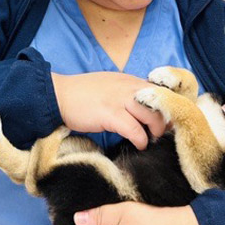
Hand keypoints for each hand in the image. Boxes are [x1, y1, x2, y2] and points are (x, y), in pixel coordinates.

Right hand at [51, 72, 166, 148]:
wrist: (58, 95)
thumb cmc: (81, 94)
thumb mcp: (109, 85)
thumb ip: (126, 91)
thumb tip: (141, 107)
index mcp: (128, 80)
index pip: (159, 91)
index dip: (165, 107)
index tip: (165, 120)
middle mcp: (127, 87)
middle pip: (160, 103)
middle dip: (164, 120)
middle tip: (160, 133)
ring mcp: (119, 100)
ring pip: (152, 116)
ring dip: (155, 131)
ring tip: (150, 139)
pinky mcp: (110, 114)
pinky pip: (135, 130)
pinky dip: (140, 140)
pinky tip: (138, 144)